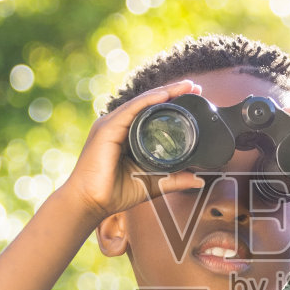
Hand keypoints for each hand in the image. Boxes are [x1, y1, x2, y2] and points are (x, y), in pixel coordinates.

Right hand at [60, 81, 205, 222]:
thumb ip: (175, 179)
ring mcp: (110, 125)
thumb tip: (198, 179)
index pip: (151, 112)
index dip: (172, 103)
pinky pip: (131, 110)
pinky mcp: (106, 129)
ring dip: (165, 92)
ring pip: (141, 102)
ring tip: (186, 86)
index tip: (194, 97)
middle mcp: (118, 125)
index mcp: (126, 134)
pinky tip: (165, 96)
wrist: (91, 203)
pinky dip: (148, 101)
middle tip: (195, 87)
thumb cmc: (115, 193)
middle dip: (172, 93)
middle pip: (148, 103)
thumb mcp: (153, 183)